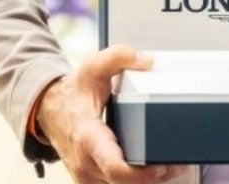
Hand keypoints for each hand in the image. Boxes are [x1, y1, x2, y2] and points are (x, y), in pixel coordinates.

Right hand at [36, 44, 190, 183]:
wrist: (49, 109)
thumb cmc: (73, 92)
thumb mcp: (92, 67)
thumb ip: (118, 57)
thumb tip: (147, 60)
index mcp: (88, 137)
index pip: (114, 167)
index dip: (142, 172)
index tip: (163, 165)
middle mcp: (86, 162)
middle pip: (124, 183)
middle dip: (154, 176)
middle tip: (178, 163)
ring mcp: (87, 175)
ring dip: (148, 181)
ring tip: (172, 165)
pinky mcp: (91, 179)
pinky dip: (136, 181)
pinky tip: (154, 170)